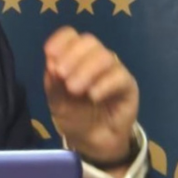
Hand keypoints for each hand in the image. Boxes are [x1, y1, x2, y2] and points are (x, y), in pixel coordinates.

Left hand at [43, 26, 138, 164]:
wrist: (91, 142)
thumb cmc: (73, 116)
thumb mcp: (56, 101)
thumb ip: (53, 82)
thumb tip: (51, 62)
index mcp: (75, 57)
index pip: (71, 36)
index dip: (60, 40)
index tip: (49, 53)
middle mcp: (95, 59)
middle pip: (89, 42)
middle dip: (72, 56)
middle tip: (61, 75)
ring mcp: (113, 71)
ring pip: (104, 57)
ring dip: (86, 70)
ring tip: (74, 89)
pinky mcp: (128, 86)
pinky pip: (120, 77)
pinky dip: (103, 84)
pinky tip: (93, 96)